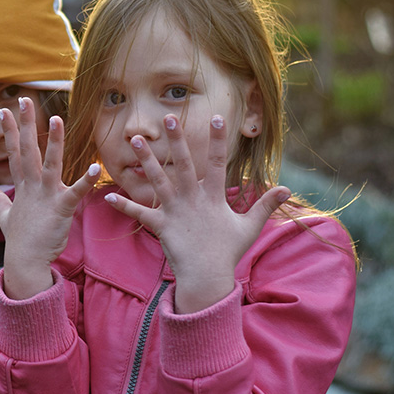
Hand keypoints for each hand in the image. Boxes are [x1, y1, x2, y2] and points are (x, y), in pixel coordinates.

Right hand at [0, 97, 100, 299]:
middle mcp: (32, 186)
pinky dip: (86, 182)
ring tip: (57, 118)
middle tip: (23, 100)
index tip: (5, 111)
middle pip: (28, 149)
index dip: (10, 131)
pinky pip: (76, 193)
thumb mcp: (4, 214)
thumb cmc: (19, 239)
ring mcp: (46, 196)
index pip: (14, 152)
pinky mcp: (61, 208)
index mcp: (21, 186)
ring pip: (50, 163)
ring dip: (54, 141)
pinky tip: (96, 168)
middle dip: (26, 124)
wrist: (25, 261)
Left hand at [105, 114, 288, 312]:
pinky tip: (107, 195)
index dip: (218, 140)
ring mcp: (174, 211)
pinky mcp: (159, 225)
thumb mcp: (249, 227)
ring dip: (145, 159)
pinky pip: (139, 213)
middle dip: (176, 139)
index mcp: (214, 197)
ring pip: (157, 179)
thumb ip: (265, 205)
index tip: (216, 117)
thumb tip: (286, 188)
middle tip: (168, 117)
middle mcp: (192, 199)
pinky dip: (123, 205)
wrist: (207, 276)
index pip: (219, 162)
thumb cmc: (227, 252)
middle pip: (184, 163)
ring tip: (134, 139)